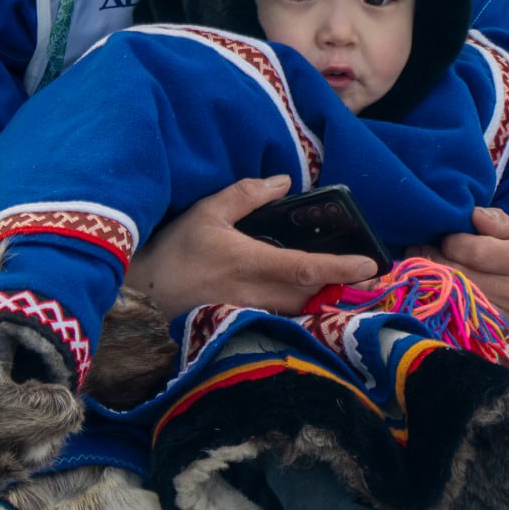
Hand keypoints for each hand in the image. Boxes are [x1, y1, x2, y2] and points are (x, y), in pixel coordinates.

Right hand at [126, 176, 379, 318]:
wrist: (137, 301)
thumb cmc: (171, 253)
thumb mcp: (205, 212)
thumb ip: (246, 194)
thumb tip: (284, 180)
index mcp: (252, 264)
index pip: (309, 269)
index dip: (343, 268)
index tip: (371, 265)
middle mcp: (257, 296)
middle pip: (312, 294)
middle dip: (339, 284)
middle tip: (363, 272)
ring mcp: (250, 318)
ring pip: (299, 311)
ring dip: (320, 298)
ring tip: (338, 282)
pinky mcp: (241, 329)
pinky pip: (280, 321)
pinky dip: (297, 310)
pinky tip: (301, 300)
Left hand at [406, 207, 508, 325]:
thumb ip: (497, 220)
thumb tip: (473, 214)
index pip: (475, 252)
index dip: (452, 241)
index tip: (445, 236)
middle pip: (459, 274)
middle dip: (433, 257)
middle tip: (419, 246)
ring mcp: (503, 319)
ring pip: (450, 295)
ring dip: (428, 277)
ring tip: (420, 262)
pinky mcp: (487, 335)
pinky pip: (451, 314)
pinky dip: (435, 297)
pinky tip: (430, 284)